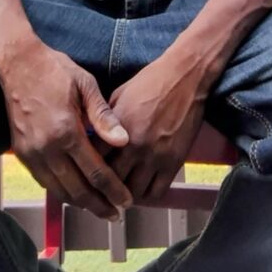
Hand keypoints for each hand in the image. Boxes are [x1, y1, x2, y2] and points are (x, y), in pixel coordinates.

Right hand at [0, 35, 132, 219]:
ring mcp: (32, 153)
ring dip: (80, 203)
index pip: (95, 172)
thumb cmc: (56, 70)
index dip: (112, 190)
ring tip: (99, 208)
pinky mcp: (22, 153)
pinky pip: (44, 182)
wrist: (18, 63)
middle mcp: (47, 148)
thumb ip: (104, 116)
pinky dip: (61, 192)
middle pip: (77, 189)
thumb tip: (124, 141)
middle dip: (99, 205)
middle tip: (116, 214)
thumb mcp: (85, 85)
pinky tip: (74, 193)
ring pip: (59, 191)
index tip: (126, 201)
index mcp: (66, 131)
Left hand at [94, 53, 206, 203]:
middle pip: (111, 181)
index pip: (94, 159)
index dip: (88, 167)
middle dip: (104, 186)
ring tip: (122, 191)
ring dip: (126, 194)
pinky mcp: (174, 162)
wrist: (184, 77)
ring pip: (133, 193)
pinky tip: (144, 188)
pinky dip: (148, 194)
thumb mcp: (119, 95)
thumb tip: (93, 136)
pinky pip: (157, 192)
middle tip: (102, 189)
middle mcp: (134, 146)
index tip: (87, 171)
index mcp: (117, 127)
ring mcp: (155, 156)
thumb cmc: (151, 81)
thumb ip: (105, 119)